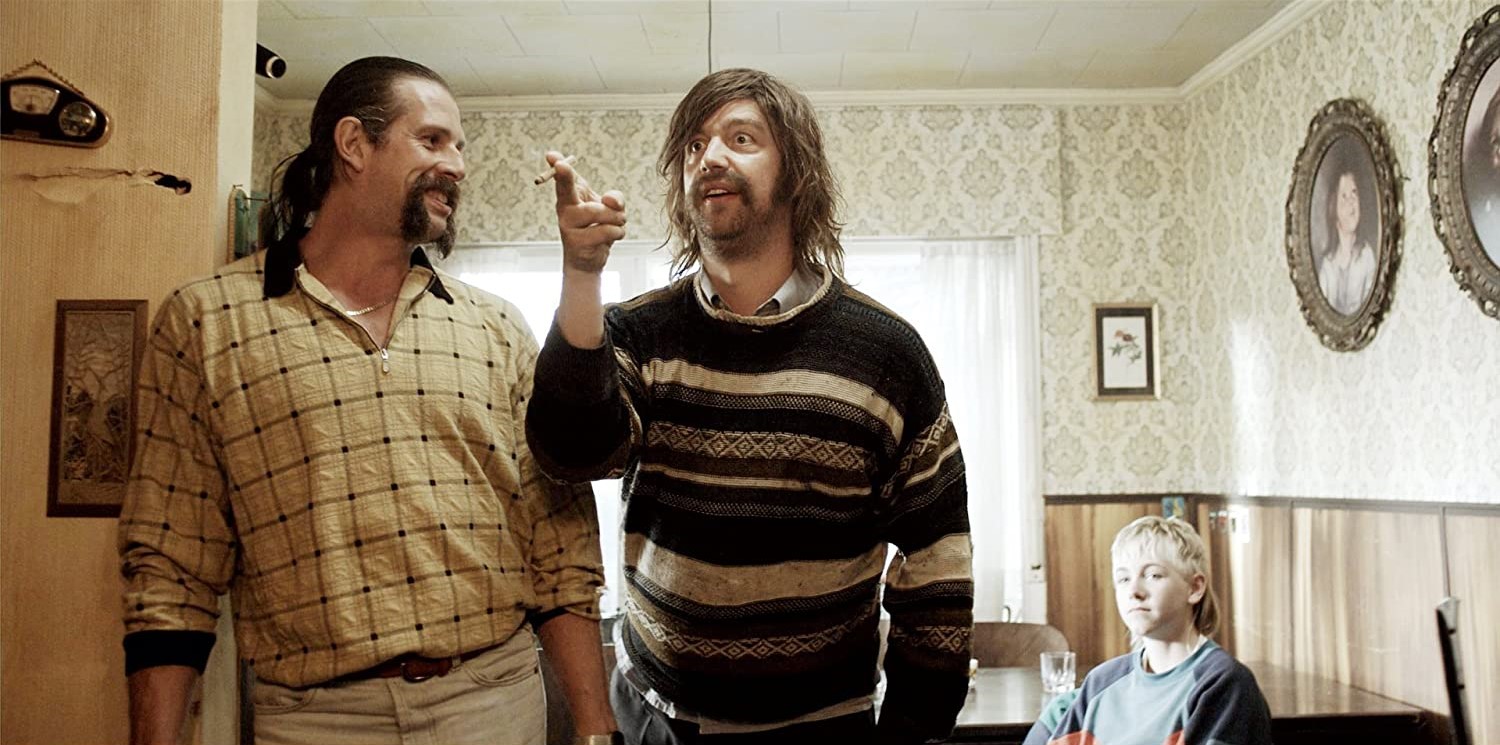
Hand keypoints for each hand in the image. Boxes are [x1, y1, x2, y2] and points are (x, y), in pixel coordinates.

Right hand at [551, 151, 625, 274]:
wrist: (589, 260)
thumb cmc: (597, 227)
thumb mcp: (609, 208)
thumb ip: (614, 198)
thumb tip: (611, 201)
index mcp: (570, 197)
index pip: (563, 179)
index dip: (558, 166)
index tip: (552, 156)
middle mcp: (565, 209)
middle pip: (566, 190)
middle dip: (564, 176)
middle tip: (561, 165)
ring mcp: (569, 226)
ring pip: (601, 212)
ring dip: (617, 218)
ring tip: (614, 223)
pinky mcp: (578, 242)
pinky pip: (608, 230)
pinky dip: (618, 232)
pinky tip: (610, 237)